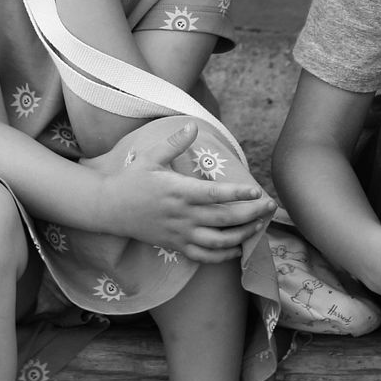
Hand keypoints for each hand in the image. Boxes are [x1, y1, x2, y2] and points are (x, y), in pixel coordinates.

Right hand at [84, 119, 275, 262]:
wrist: (110, 209)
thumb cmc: (133, 179)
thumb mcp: (151, 156)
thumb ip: (174, 142)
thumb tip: (193, 124)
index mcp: (178, 192)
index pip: (214, 195)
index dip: (237, 194)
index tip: (256, 190)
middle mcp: (182, 216)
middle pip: (223, 219)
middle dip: (251, 214)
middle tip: (270, 206)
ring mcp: (180, 234)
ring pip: (218, 242)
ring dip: (243, 235)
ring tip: (260, 224)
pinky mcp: (176, 246)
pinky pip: (204, 256)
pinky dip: (224, 256)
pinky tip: (239, 248)